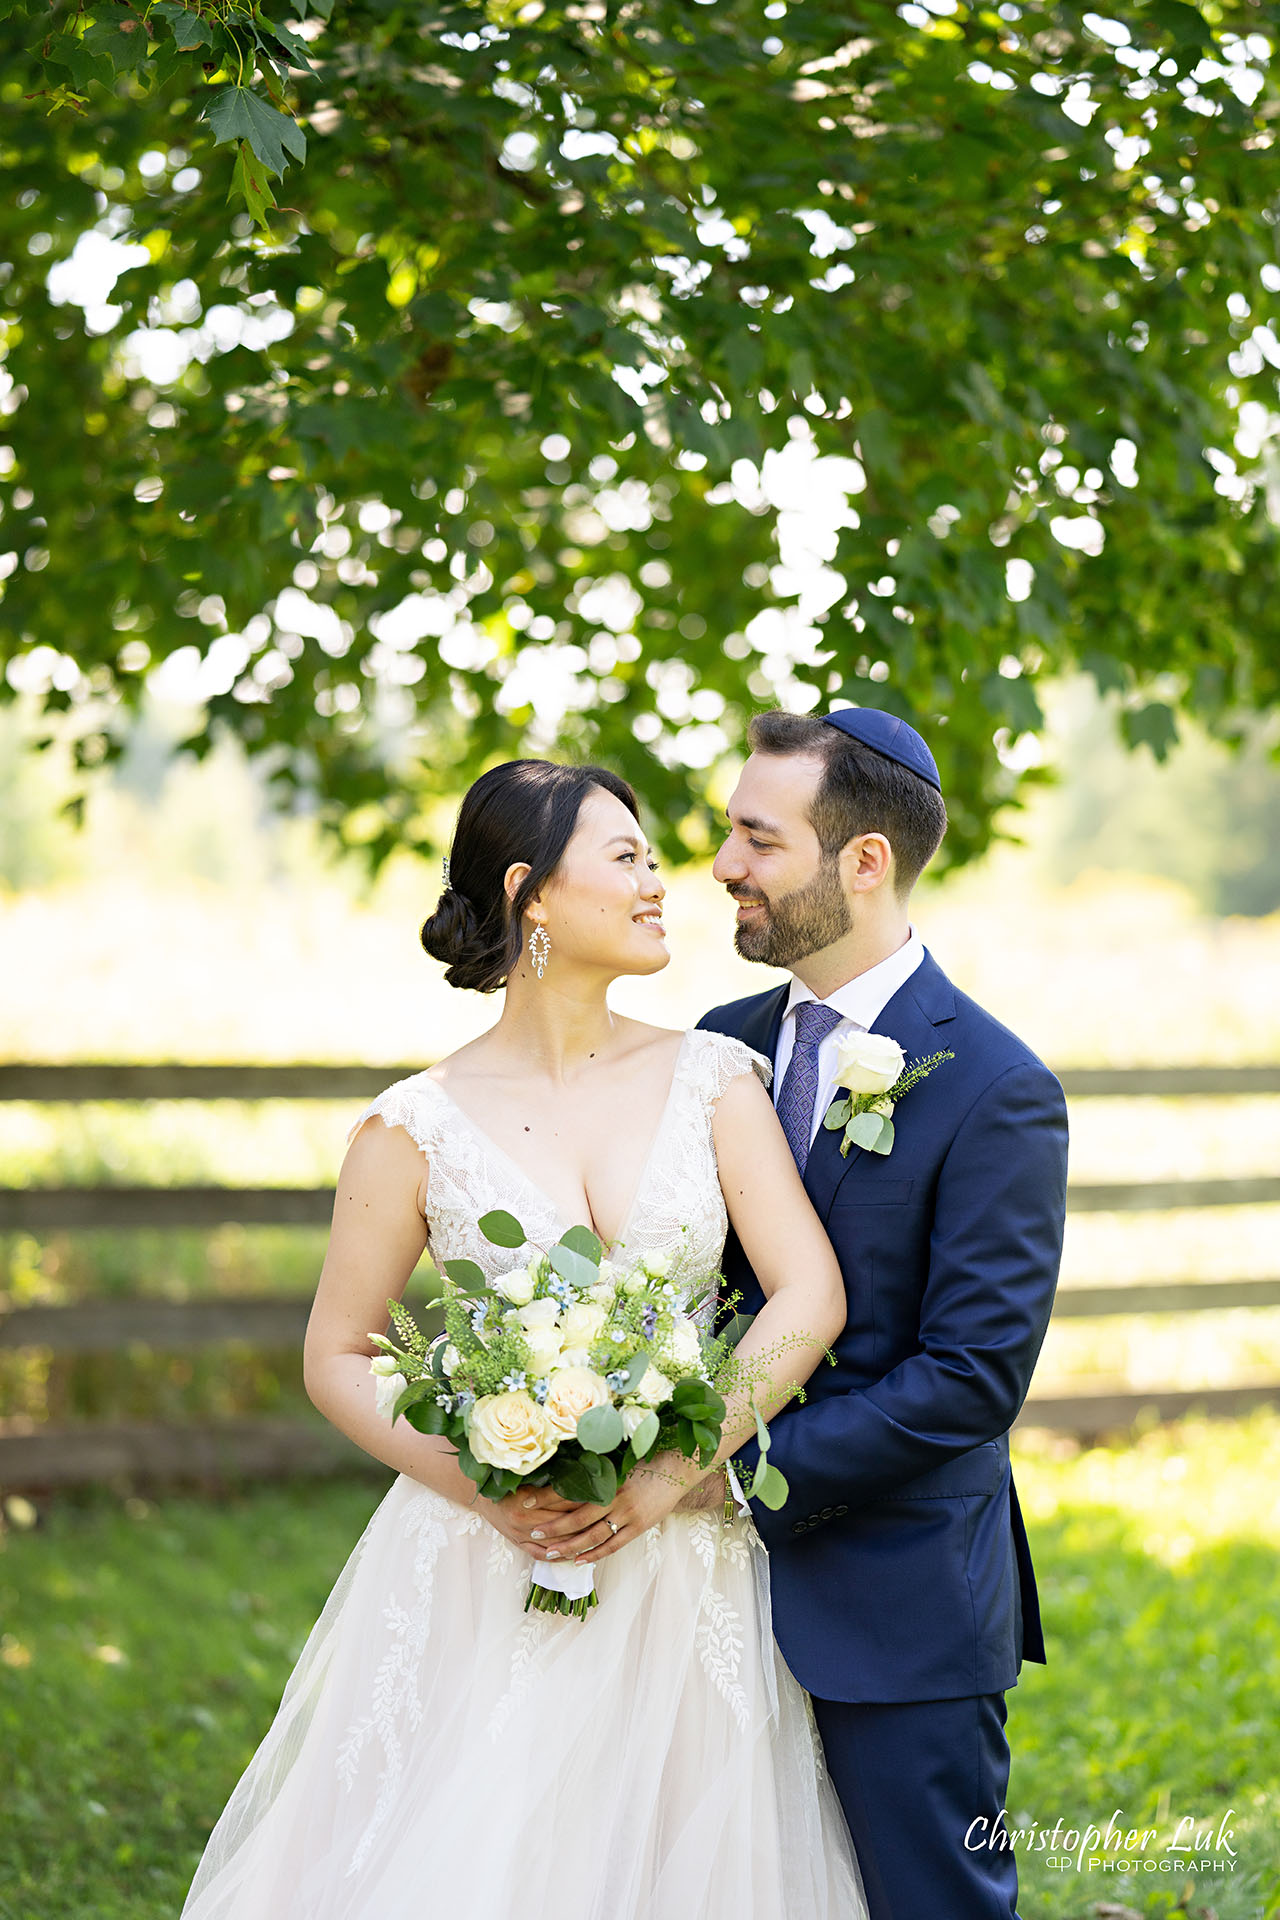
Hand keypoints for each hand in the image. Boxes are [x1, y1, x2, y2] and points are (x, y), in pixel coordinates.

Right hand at [484, 1485, 594, 1557]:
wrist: (482, 1497)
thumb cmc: (506, 1482)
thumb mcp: (527, 1476)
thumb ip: (550, 1479)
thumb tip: (581, 1475)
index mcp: (527, 1498)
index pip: (562, 1501)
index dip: (583, 1498)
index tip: (601, 1494)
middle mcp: (523, 1519)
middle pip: (562, 1523)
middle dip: (585, 1521)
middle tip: (605, 1516)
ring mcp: (520, 1534)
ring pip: (555, 1542)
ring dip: (576, 1541)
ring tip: (596, 1536)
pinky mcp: (519, 1544)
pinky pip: (541, 1555)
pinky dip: (559, 1556)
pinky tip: (574, 1554)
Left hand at [535, 1456, 709, 1569]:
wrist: (677, 1467)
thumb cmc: (645, 1460)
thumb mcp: (618, 1461)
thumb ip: (596, 1472)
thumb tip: (567, 1474)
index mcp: (605, 1477)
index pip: (569, 1489)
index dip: (545, 1497)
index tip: (524, 1501)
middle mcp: (614, 1495)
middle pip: (576, 1517)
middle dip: (552, 1527)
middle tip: (532, 1533)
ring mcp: (627, 1513)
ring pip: (592, 1535)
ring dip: (569, 1545)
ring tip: (549, 1553)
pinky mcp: (639, 1526)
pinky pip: (613, 1544)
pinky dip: (594, 1554)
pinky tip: (579, 1560)